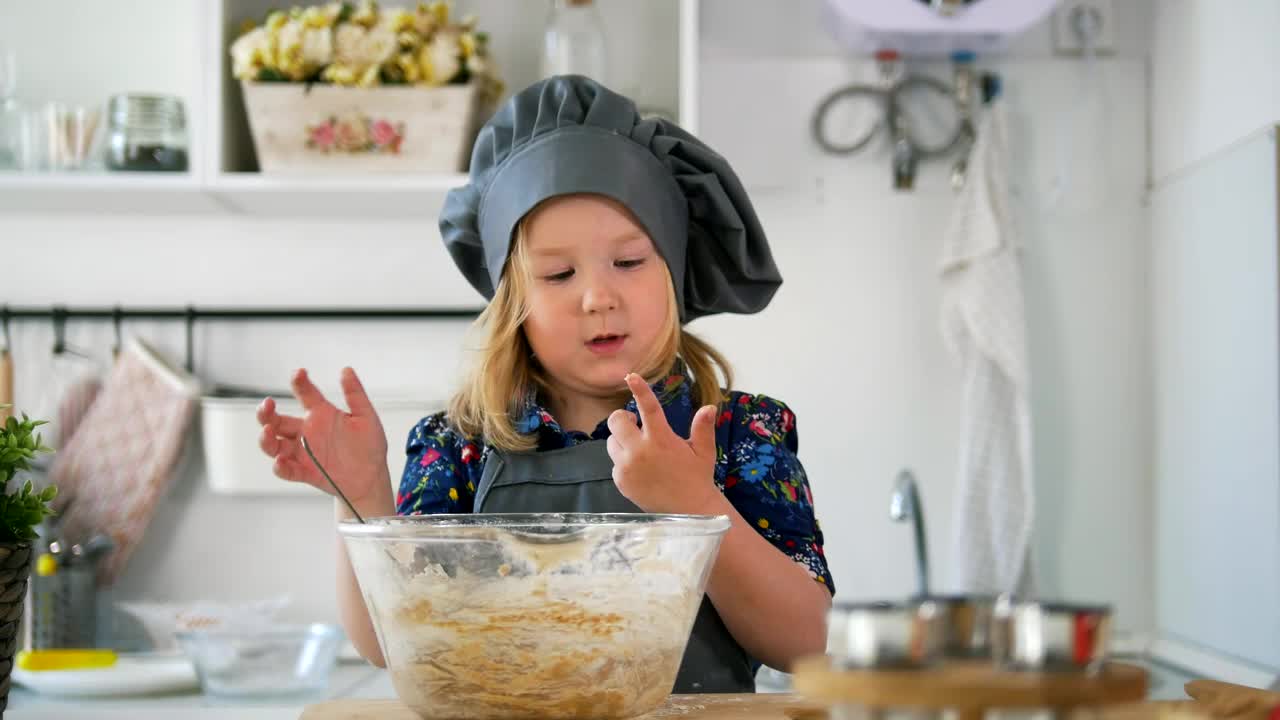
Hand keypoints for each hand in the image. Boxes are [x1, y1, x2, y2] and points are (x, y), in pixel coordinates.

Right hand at [256, 367, 388, 503]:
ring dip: (266, 438)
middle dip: (266, 412)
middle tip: (267, 404)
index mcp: (321, 414)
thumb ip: (355, 395)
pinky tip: (280, 461)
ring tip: (268, 431)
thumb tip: (346, 369)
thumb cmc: (369, 446)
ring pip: (274, 445)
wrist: (373, 477)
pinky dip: (280, 467)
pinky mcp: (306, 472)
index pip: (305, 394)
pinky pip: (288, 471)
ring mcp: (304, 453)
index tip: (300, 373)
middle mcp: (307, 432)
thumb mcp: (366, 417)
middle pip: (277, 420)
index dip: (299, 382)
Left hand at [605, 373, 724, 514]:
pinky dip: (623, 461)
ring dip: (622, 441)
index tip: (631, 376)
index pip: (649, 408)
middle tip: (636, 425)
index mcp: (661, 440)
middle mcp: (640, 451)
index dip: (640, 390)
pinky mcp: (620, 481)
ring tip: (641, 451)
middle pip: (616, 421)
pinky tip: (640, 470)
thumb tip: (709, 407)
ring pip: (612, 442)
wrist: (688, 511)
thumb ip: (703, 428)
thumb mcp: (703, 452)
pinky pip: (615, 462)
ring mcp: (627, 467)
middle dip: (623, 418)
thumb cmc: (696, 477)